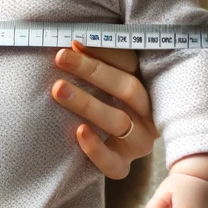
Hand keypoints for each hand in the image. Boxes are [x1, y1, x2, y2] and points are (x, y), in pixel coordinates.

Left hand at [51, 40, 156, 178]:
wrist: (101, 141)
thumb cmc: (100, 95)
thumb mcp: (104, 74)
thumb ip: (96, 58)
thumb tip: (76, 42)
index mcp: (148, 86)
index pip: (131, 65)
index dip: (103, 52)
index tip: (72, 42)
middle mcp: (149, 114)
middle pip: (128, 90)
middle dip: (93, 72)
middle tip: (61, 58)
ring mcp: (138, 142)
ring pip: (119, 123)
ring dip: (87, 104)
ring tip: (58, 89)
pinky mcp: (123, 165)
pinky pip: (113, 163)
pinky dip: (96, 148)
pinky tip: (79, 131)